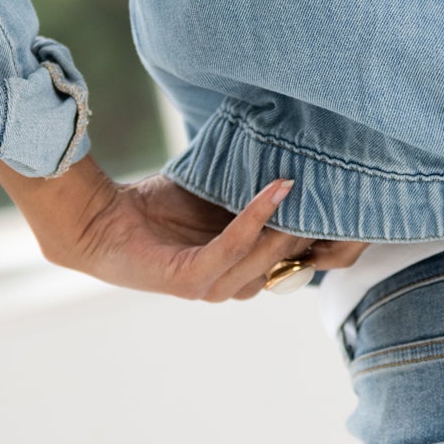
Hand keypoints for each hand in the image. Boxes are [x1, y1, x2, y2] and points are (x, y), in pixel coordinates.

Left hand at [0, 156, 365, 299]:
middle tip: (340, 190)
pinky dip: (256, 218)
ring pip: (267, 258)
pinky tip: (274, 188)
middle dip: (316, 229)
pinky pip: (234, 248)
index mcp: (241, 272)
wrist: (96, 221)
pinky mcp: (189, 281)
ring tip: (308, 184)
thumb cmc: (154, 208)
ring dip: (289, 222)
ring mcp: (211, 288)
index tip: (348, 200)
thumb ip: (253, 189)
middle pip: (290, 263)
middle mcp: (230, 287)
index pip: (297, 263)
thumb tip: (299, 155)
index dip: (325, 238)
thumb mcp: (217, 195)